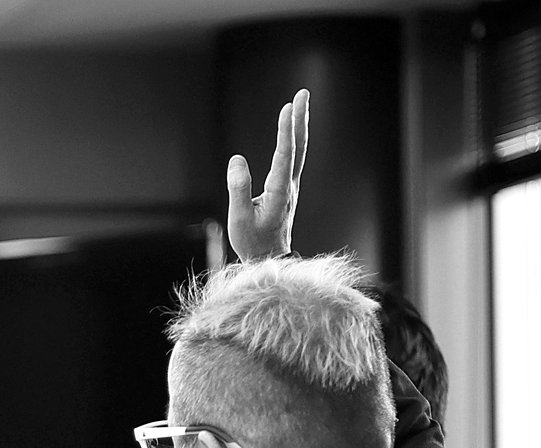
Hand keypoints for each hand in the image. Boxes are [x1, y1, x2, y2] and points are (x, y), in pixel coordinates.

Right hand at [226, 88, 308, 261]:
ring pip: (298, 150)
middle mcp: (289, 186)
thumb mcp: (239, 218)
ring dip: (299, 126)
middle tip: (302, 94)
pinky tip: (292, 131)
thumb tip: (237, 159)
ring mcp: (290, 187)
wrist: (268, 259)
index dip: (286, 131)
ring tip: (299, 104)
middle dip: (300, 119)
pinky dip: (294, 139)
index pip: (284, 155)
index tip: (287, 107)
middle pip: (298, 147)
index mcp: (279, 192)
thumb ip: (238, 188)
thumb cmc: (252, 241)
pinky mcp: (286, 189)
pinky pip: (293, 158)